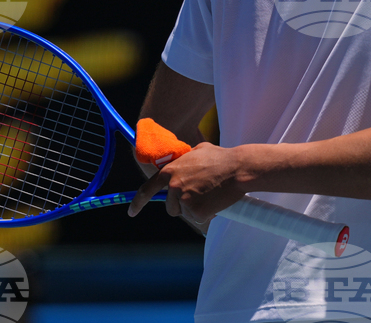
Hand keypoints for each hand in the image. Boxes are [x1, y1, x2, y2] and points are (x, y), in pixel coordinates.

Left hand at [127, 142, 244, 223]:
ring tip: (209, 195)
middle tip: (199, 195)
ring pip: (185, 213)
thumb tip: (182, 161)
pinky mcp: (197, 212)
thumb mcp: (197, 151)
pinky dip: (206, 213)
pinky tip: (215, 201)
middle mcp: (173, 186)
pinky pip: (198, 218)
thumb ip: (184, 160)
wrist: (238, 169)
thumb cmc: (221, 158)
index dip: (137, 203)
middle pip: (170, 206)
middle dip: (181, 204)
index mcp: (170, 171)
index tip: (132, 212)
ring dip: (194, 209)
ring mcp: (184, 200)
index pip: (147, 190)